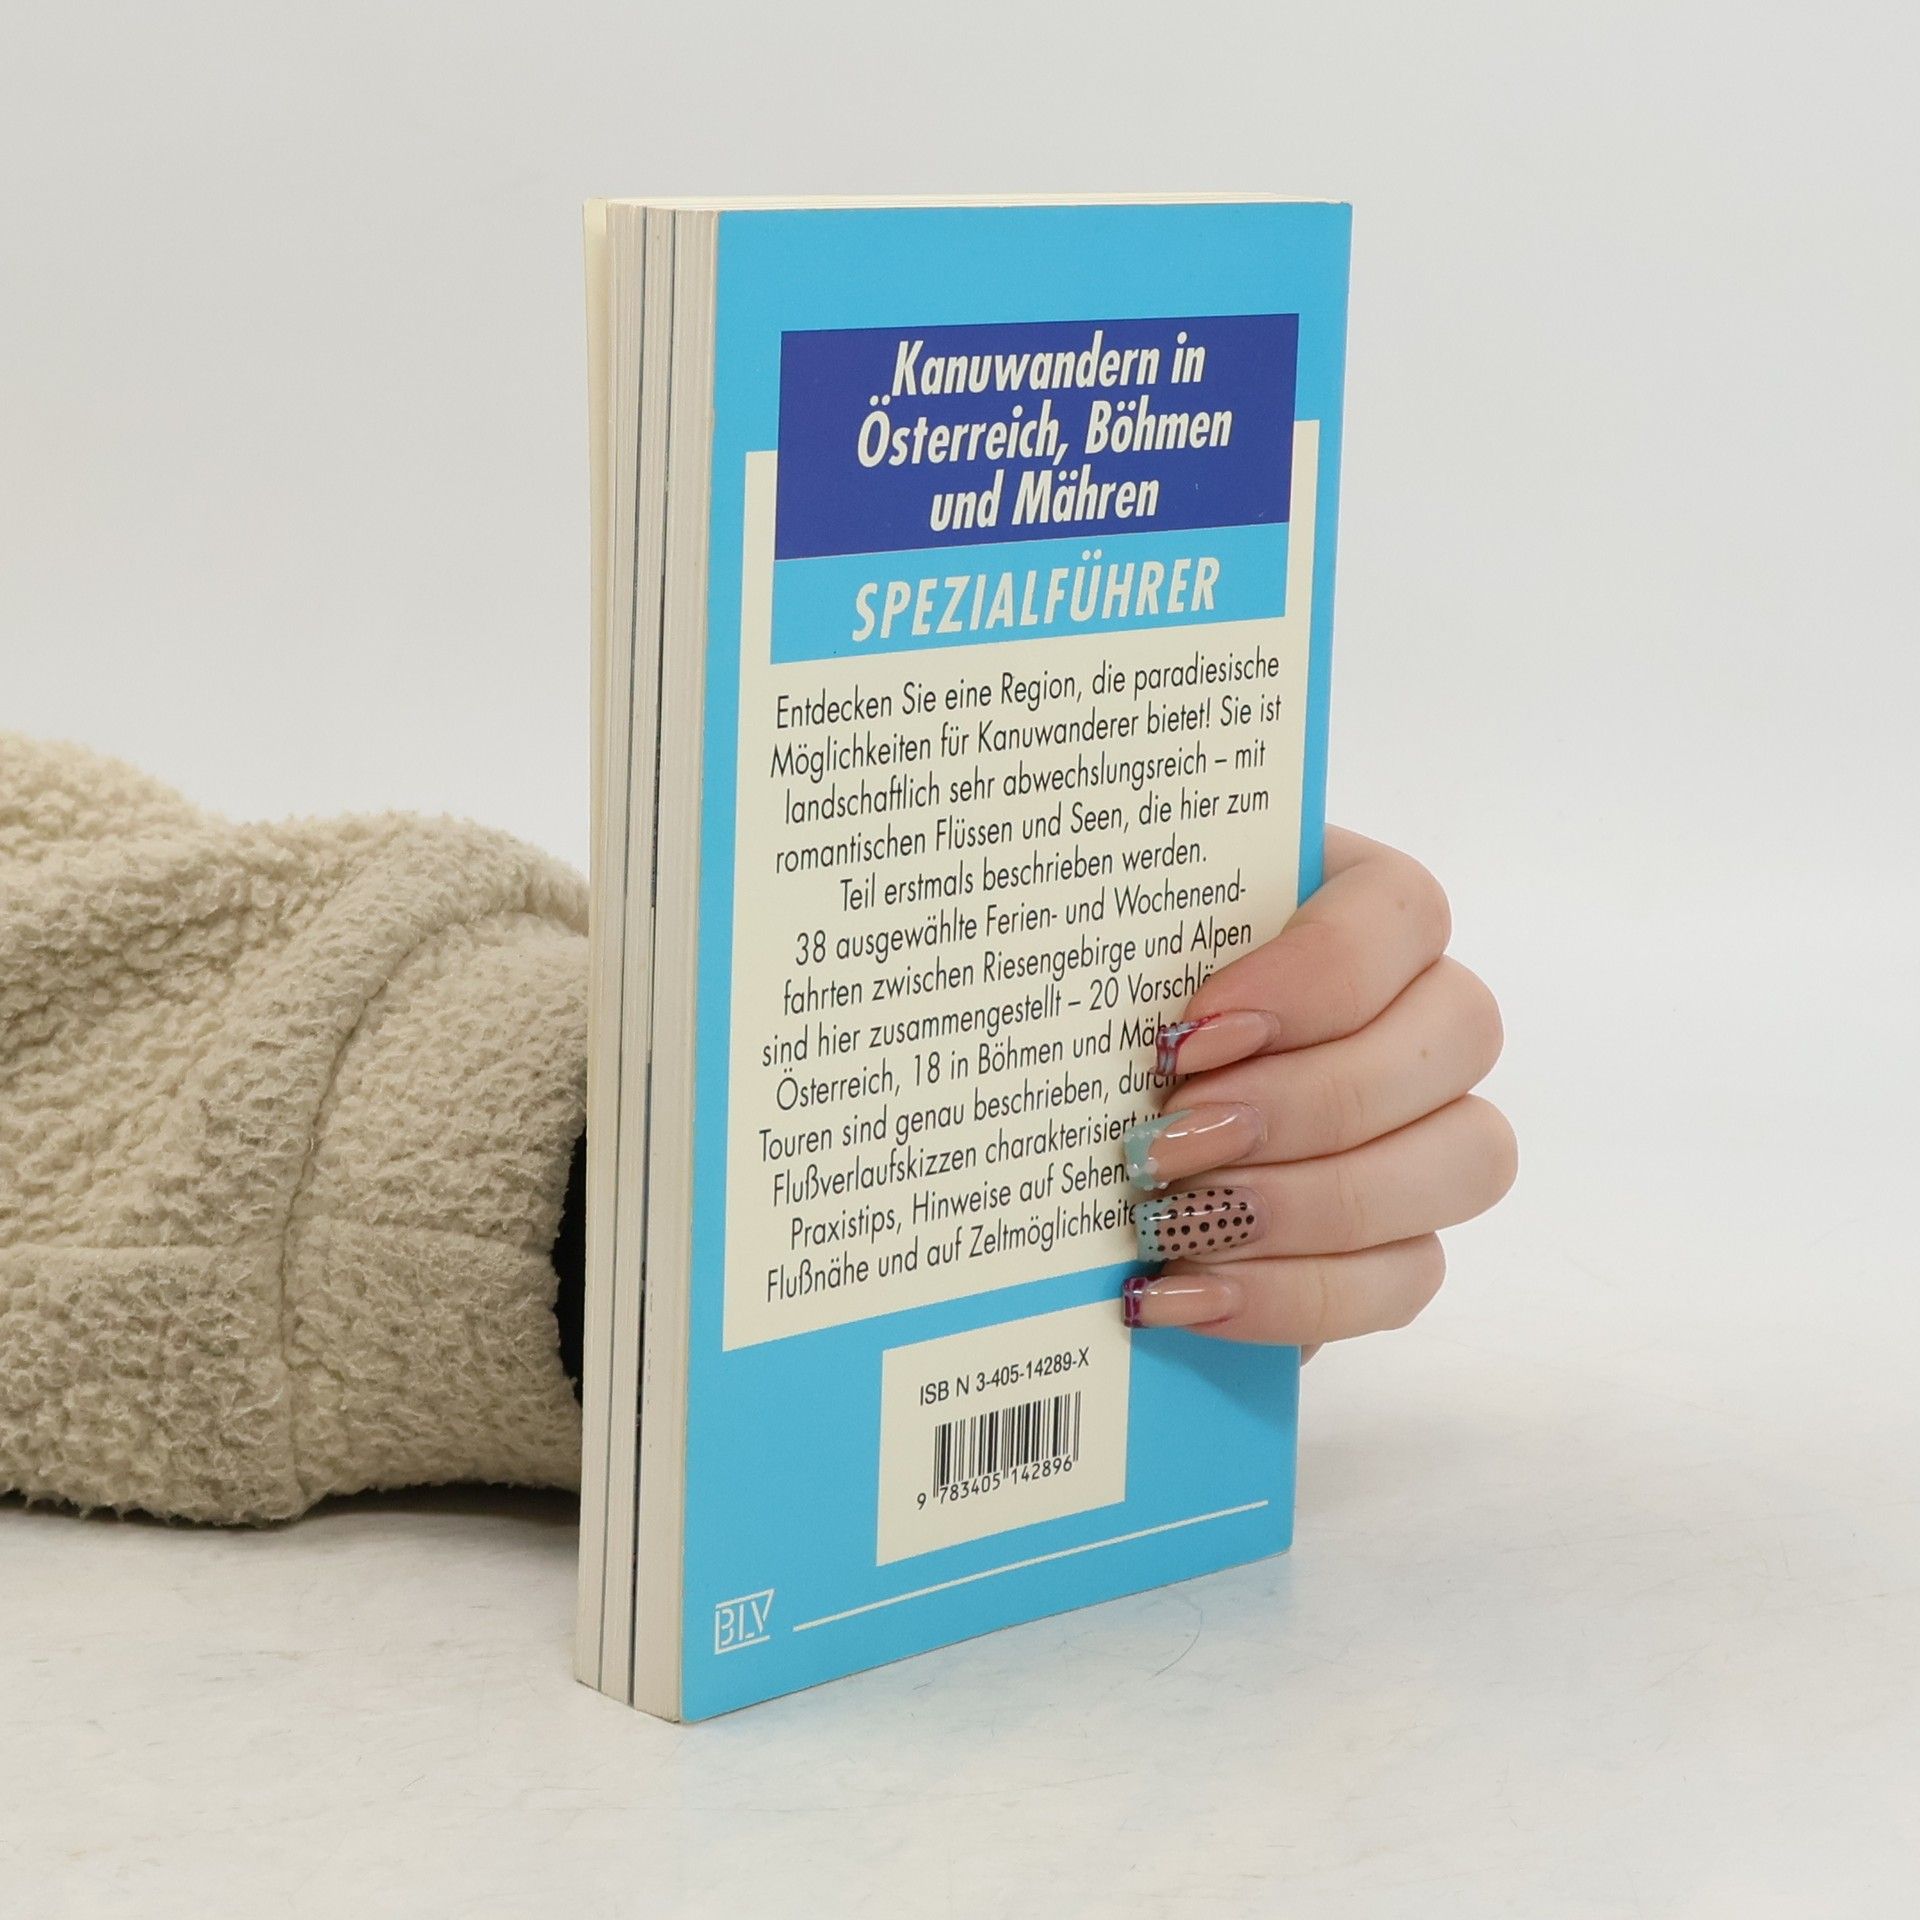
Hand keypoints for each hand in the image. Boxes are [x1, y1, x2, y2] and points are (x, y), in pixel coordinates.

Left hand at [1121, 828, 1514, 1352]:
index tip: (1188, 1035)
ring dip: (1313, 1203)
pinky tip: (1185, 1292)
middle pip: (1457, 1035)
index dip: (1316, 974)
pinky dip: (1295, 1294)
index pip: (1402, 910)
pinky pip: (1408, 1274)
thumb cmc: (1093, 1003)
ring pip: (1466, 1159)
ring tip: (1173, 1222)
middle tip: (1165, 1142)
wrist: (1066, 1114)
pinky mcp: (1403, 1237)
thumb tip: (1115, 994)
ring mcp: (1433, 1126)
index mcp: (1357, 903)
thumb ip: (1125, 944)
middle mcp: (1423, 1008)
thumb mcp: (1100, 954)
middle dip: (1303, 1102)